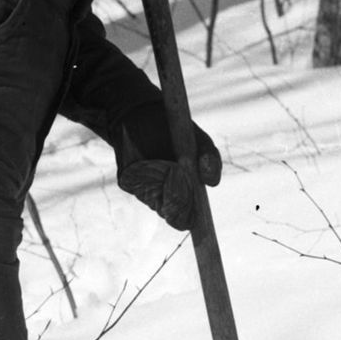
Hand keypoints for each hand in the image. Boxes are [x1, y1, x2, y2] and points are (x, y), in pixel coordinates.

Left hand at [113, 102, 220, 230]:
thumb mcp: (199, 142)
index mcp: (185, 194)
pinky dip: (149, 175)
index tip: (199, 226)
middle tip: (181, 174)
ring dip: (165, 185)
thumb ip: (210, 159)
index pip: (188, 219)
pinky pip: (140, 186)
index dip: (194, 226)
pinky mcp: (128, 182)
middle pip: (173, 214)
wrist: (142, 114)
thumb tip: (211, 182)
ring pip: (157, 202)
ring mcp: (145, 192)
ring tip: (166, 162)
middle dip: (180, 198)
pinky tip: (150, 160)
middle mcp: (163, 197)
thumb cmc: (176, 131)